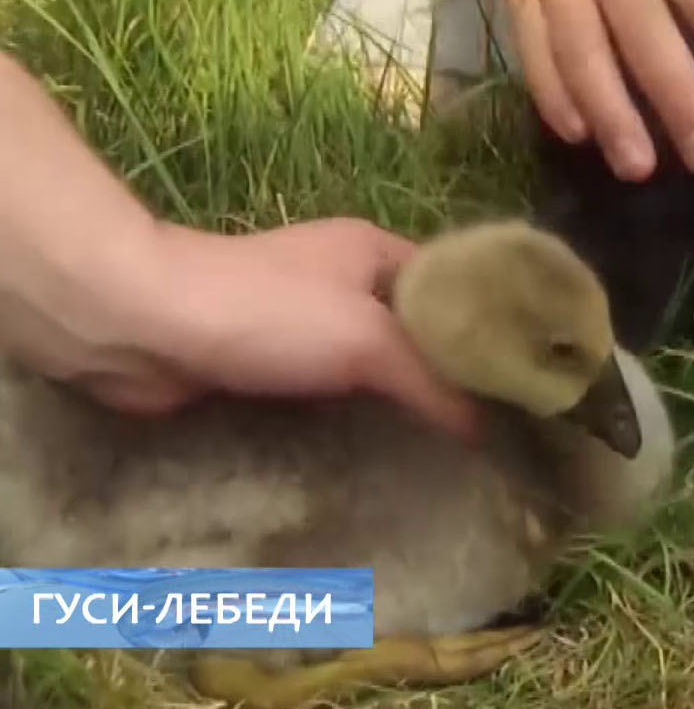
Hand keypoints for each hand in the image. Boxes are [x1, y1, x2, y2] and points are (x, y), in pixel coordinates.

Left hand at [105, 219, 480, 437]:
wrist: (141, 326)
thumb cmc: (266, 312)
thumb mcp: (369, 341)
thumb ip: (437, 382)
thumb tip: (496, 428)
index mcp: (379, 252)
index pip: (463, 285)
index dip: (500, 326)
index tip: (536, 376)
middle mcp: (350, 283)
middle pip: (425, 330)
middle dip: (459, 374)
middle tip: (507, 428)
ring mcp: (311, 326)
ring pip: (380, 368)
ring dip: (410, 404)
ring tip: (463, 453)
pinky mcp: (275, 369)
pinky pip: (338, 399)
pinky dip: (364, 423)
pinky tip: (395, 457)